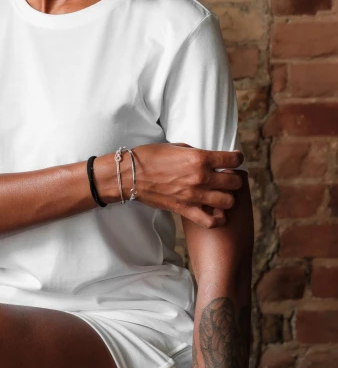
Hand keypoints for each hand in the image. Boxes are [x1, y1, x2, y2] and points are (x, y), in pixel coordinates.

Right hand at [129, 142, 243, 227]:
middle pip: (234, 182)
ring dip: (227, 196)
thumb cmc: (150, 156)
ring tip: (220, 193)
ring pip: (228, 201)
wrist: (131, 174)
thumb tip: (210, 159)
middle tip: (226, 176)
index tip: (235, 159)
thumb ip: (196, 153)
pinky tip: (215, 211)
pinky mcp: (185, 210)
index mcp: (199, 158)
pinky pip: (211, 221)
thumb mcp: (177, 146)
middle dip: (233, 178)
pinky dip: (218, 218)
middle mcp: (200, 177)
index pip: (233, 160)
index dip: (237, 158)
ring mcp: (194, 196)